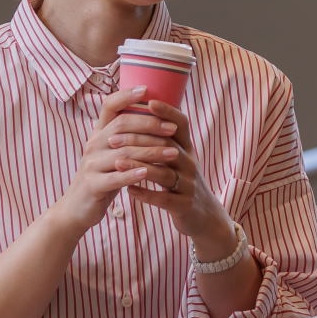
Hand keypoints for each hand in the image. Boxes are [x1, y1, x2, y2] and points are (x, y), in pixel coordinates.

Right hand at [52, 86, 171, 231]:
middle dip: (149, 125)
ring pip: (123, 153)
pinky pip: (115, 178)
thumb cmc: (103, 177)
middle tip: (172, 128)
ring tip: (173, 153)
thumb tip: (154, 114)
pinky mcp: (93, 185)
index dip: (126, 96)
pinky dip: (132, 174)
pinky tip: (148, 173)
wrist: (78, 207)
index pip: (109, 106)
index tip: (146, 89)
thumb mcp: (112, 153)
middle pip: (121, 126)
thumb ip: (127, 137)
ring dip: (150, 151)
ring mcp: (91, 164)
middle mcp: (93, 144)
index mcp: (99, 134)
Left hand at [110, 98, 233, 249]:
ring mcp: (189, 185)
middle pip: (166, 146)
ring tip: (117, 163)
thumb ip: (165, 140)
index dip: (167, 111)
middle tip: (112, 139)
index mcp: (187, 149)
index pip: (181, 124)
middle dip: (138, 141)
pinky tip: (129, 190)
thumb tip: (144, 113)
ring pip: (163, 173)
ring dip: (139, 167)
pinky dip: (146, 194)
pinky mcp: (184, 205)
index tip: (148, 101)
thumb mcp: (180, 160)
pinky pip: (164, 199)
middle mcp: (190, 164)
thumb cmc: (184, 183)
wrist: (204, 216)